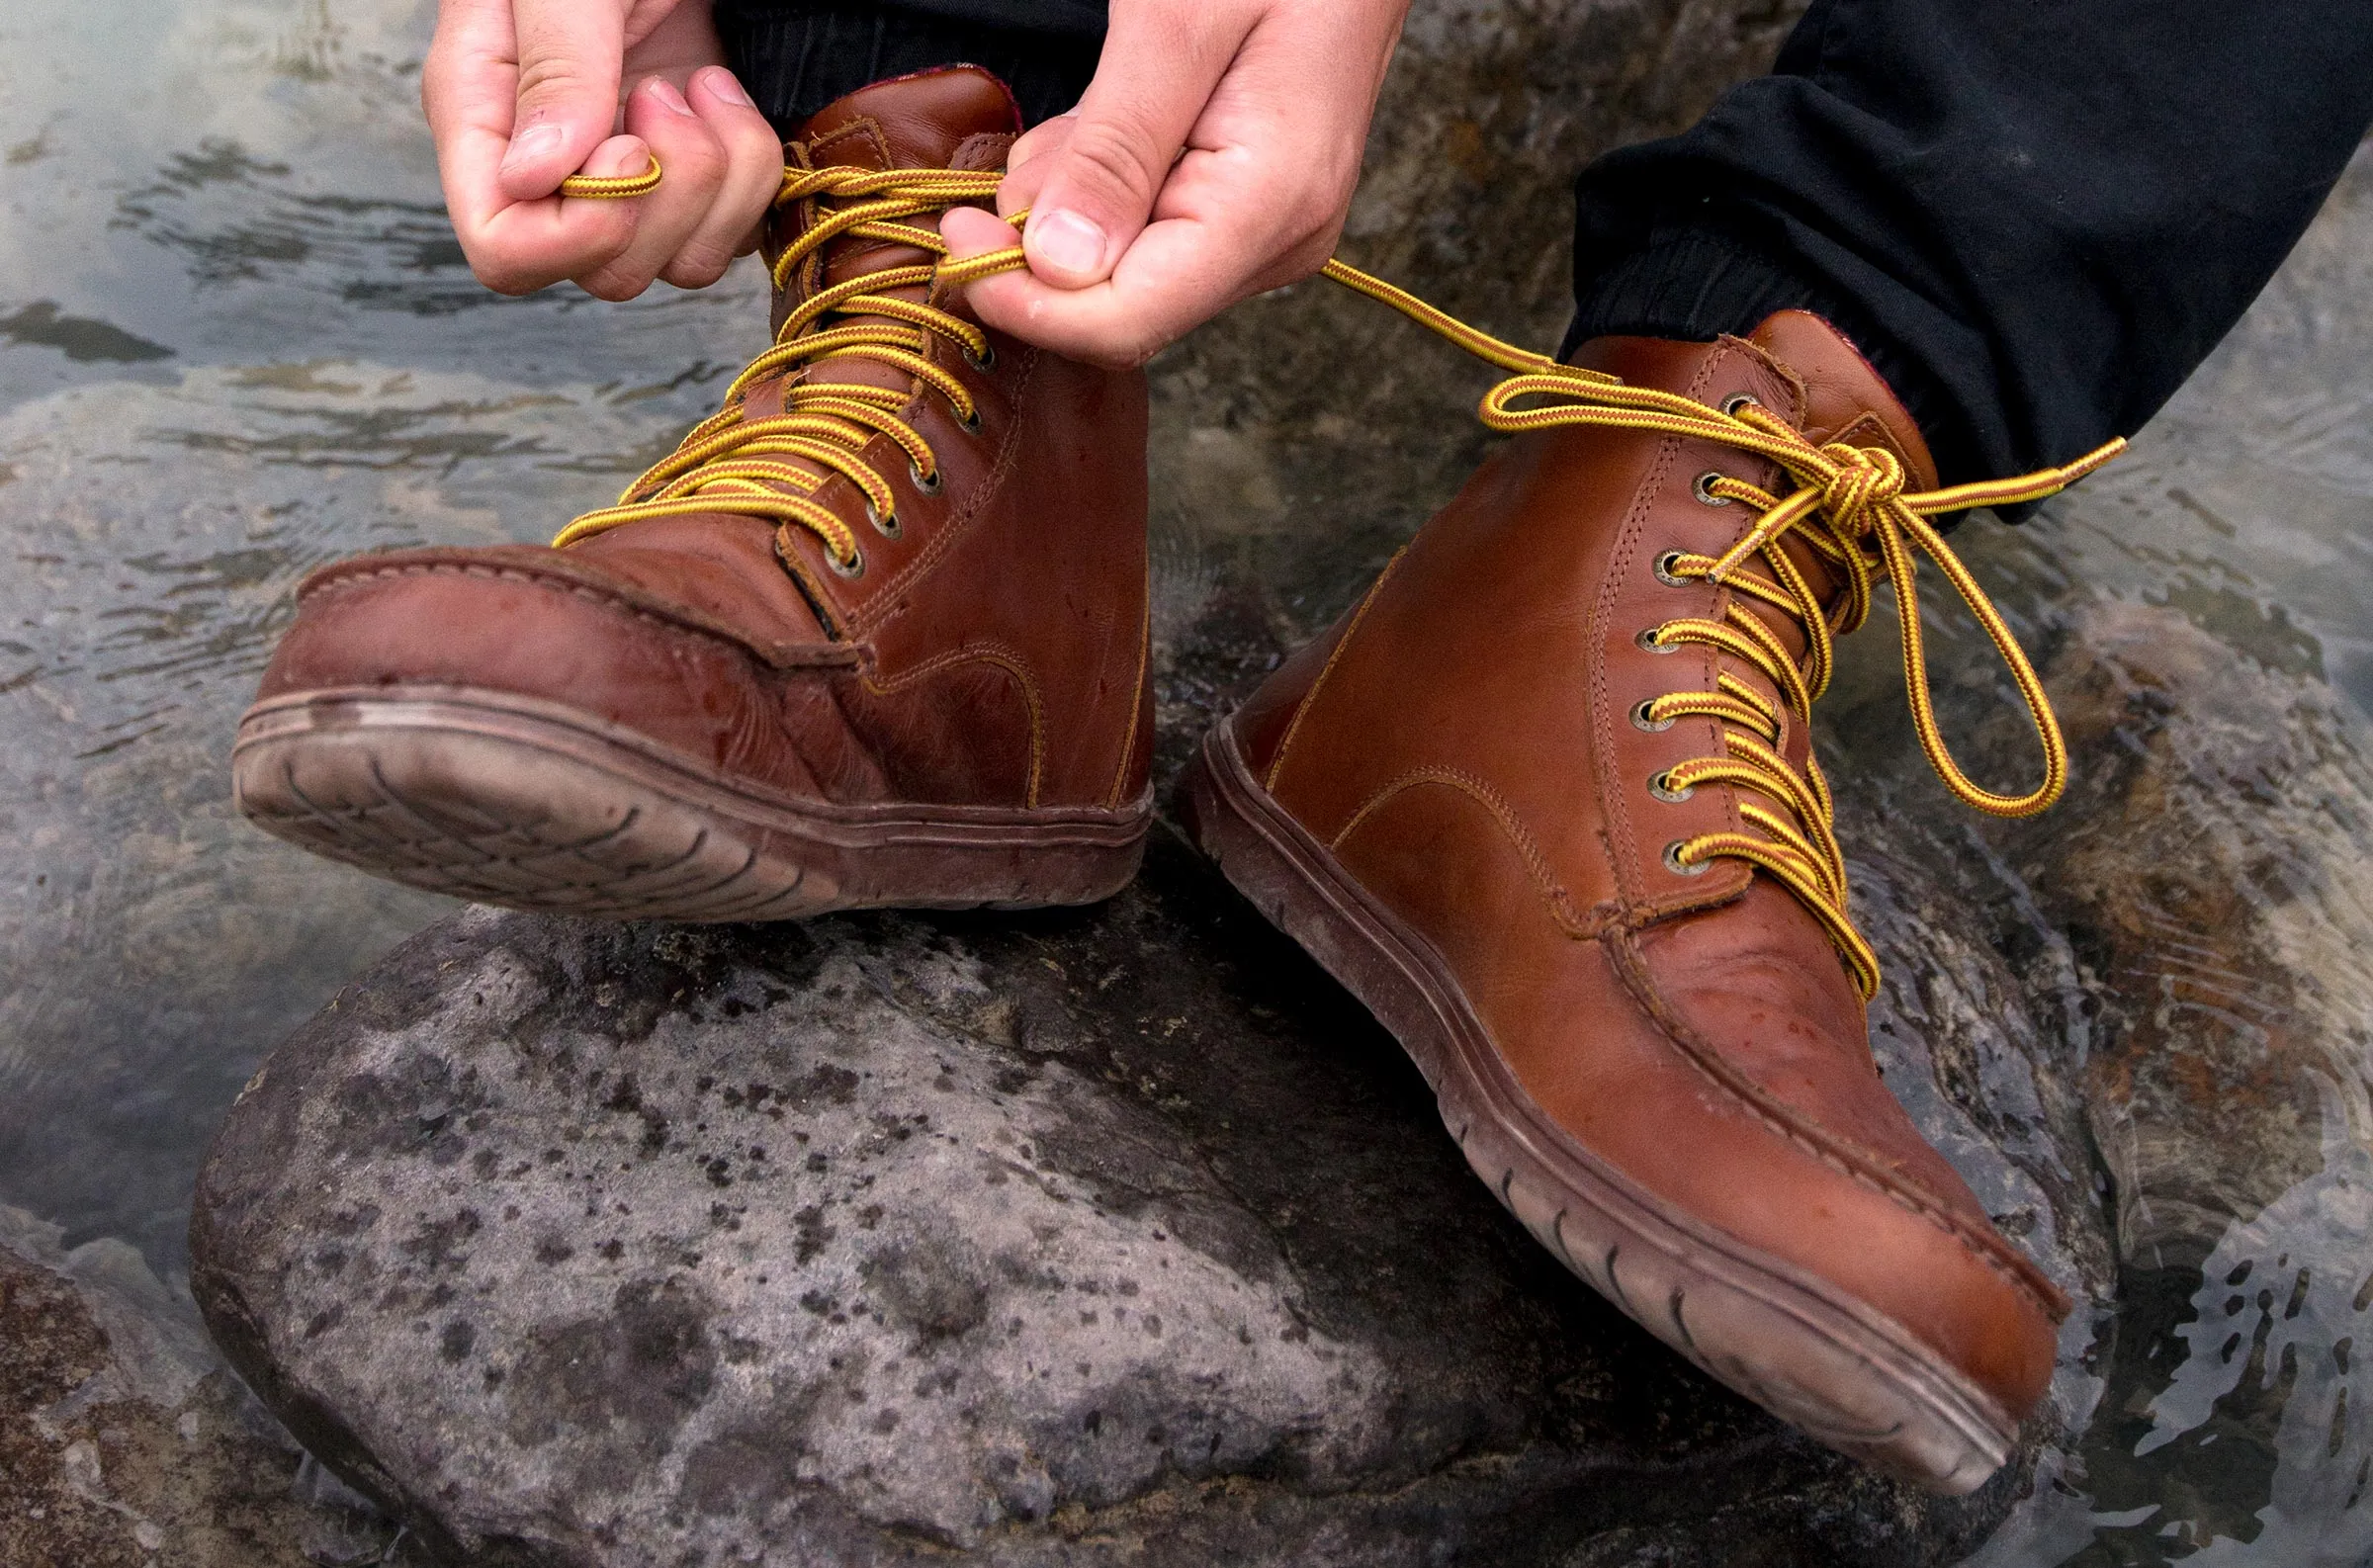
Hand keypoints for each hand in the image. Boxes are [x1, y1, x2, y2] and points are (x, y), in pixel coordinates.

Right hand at [423, 0, 785, 299]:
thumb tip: (533, 180)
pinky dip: (754, 177)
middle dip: (661, 196)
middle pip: (604, 272)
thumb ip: (555, 66)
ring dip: (716, 181)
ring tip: (701, 82)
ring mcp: (633, 176)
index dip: (574, 234)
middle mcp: (558, 168)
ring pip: (678, 265)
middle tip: (665, 90)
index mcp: (491, 120)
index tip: (623, 150)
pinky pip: (736, 234)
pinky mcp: (701, 174)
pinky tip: (728, 96)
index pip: (505, 250)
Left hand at [941, 0, 1409, 366]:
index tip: (955, 234)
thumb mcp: (1177, 22)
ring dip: (1072, 207)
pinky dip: (1103, 188)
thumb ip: (1115, 148)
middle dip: (1044, 248)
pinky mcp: (1249, 216)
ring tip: (1088, 111)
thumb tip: (1055, 265)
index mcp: (1270, 204)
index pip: (1126, 320)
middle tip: (1017, 156)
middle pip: (1123, 307)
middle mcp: (1277, 242)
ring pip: (1128, 272)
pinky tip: (1111, 121)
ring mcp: (1268, 234)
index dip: (1024, 298)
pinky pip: (1151, 234)